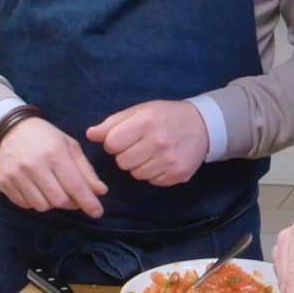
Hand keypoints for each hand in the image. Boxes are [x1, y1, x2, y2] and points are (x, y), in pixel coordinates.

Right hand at [0, 117, 106, 217]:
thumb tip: (101, 191)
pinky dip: (36, 201)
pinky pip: (26, 205)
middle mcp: (33, 166)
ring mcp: (16, 176)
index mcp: (54, 153)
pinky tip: (38, 188)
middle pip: (59, 201)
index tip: (97, 212)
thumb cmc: (45, 137)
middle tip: (74, 196)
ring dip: (53, 203)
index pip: (75, 186)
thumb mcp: (70, 146)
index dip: (88, 202)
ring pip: (42, 206)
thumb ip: (86, 170)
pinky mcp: (5, 184)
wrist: (10, 130)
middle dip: (71, 203)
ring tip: (54, 188)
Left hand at [86, 100, 208, 186]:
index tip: (125, 137)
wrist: (203, 125)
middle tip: (140, 145)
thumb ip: (113, 123)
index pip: (111, 143)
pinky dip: (153, 173)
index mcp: (146, 122)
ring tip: (152, 152)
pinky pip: (152, 181)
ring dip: (139, 165)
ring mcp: (169, 161)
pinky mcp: (177, 175)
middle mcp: (158, 142)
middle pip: (122, 162)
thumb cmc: (166, 116)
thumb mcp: (140, 111)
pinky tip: (162, 160)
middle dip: (126, 154)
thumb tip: (90, 135)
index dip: (114, 141)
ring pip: (136, 174)